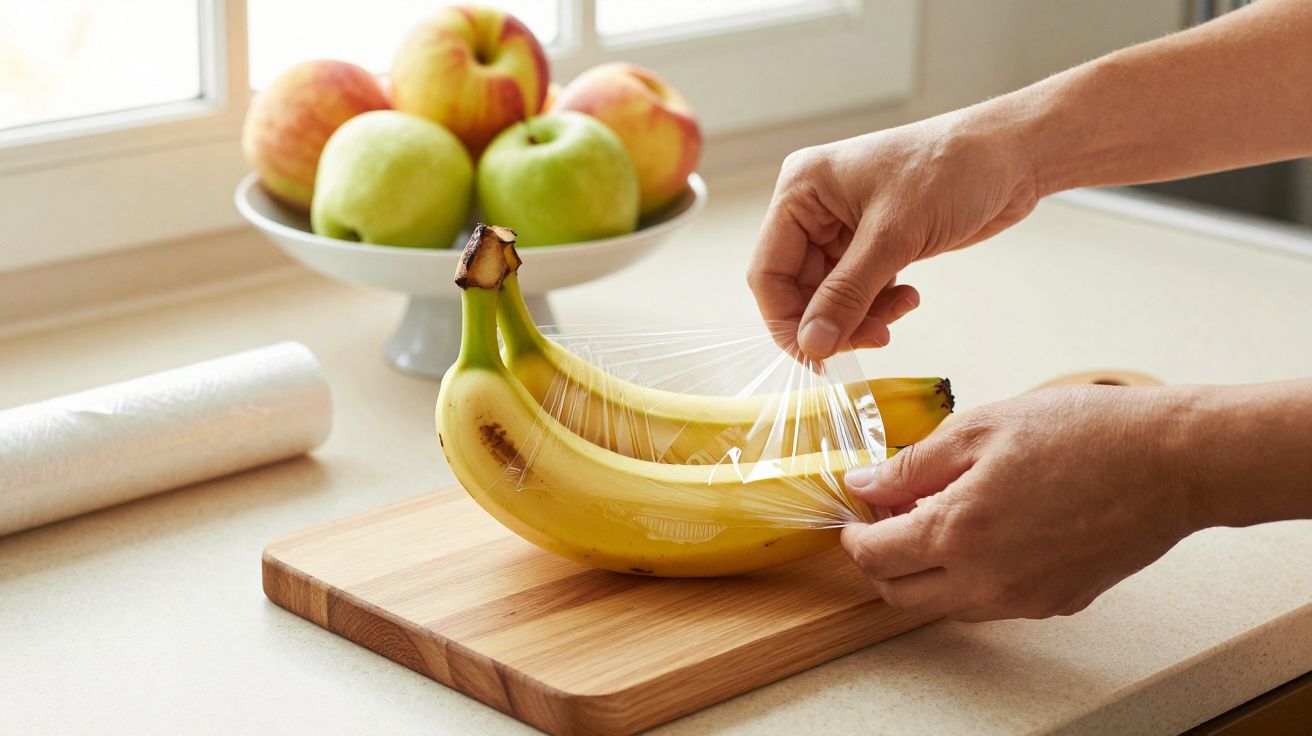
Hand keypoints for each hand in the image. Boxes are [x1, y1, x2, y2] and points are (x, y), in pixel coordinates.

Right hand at [748, 107, 1040, 358]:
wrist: (1012, 155)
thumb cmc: (951, 170)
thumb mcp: (893, 236)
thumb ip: (847, 294)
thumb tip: (812, 345)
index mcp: (801, 190)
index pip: (769, 272)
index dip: (788, 319)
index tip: (818, 354)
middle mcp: (814, 208)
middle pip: (798, 289)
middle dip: (832, 320)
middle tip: (873, 338)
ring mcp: (842, 226)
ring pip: (829, 296)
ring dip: (859, 316)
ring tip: (898, 313)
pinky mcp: (873, 241)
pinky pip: (857, 290)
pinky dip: (878, 305)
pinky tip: (909, 297)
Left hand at [840, 385, 1206, 621]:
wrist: (1172, 462)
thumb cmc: (1084, 434)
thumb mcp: (980, 429)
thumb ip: (912, 464)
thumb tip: (864, 484)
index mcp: (959, 533)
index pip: (875, 557)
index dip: (853, 535)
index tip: (854, 513)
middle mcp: (986, 581)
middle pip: (900, 594)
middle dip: (879, 562)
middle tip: (884, 520)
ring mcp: (1024, 600)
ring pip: (944, 603)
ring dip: (924, 572)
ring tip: (938, 518)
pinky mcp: (1056, 603)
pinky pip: (992, 602)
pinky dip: (971, 577)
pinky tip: (987, 532)